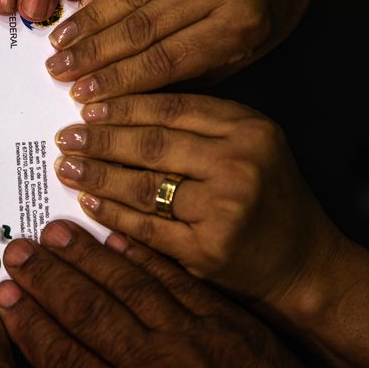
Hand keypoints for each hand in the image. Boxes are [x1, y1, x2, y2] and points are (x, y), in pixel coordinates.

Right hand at [0, 221, 368, 367]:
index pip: (62, 357)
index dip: (26, 323)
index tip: (1, 297)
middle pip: (86, 311)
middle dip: (45, 277)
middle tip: (15, 250)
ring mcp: (194, 338)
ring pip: (125, 284)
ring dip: (83, 254)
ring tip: (51, 232)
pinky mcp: (224, 317)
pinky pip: (173, 277)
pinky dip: (139, 254)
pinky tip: (112, 237)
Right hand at [45, 0, 316, 101]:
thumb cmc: (265, 7)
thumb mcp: (241, 53)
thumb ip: (186, 74)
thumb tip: (118, 97)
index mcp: (241, 25)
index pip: (165, 60)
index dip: (117, 81)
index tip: (81, 97)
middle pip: (142, 27)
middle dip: (93, 54)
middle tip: (57, 71)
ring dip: (90, 20)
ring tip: (61, 42)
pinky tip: (81, 1)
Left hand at [51, 93, 340, 306]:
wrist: (303, 263)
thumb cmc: (264, 198)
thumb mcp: (247, 146)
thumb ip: (196, 126)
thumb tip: (116, 107)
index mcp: (249, 128)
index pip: (171, 107)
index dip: (122, 105)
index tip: (84, 104)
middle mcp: (240, 163)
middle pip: (152, 144)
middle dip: (100, 139)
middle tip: (65, 136)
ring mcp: (226, 208)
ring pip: (144, 185)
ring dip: (97, 175)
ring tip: (67, 166)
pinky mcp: (209, 249)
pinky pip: (146, 226)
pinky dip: (111, 214)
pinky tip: (87, 203)